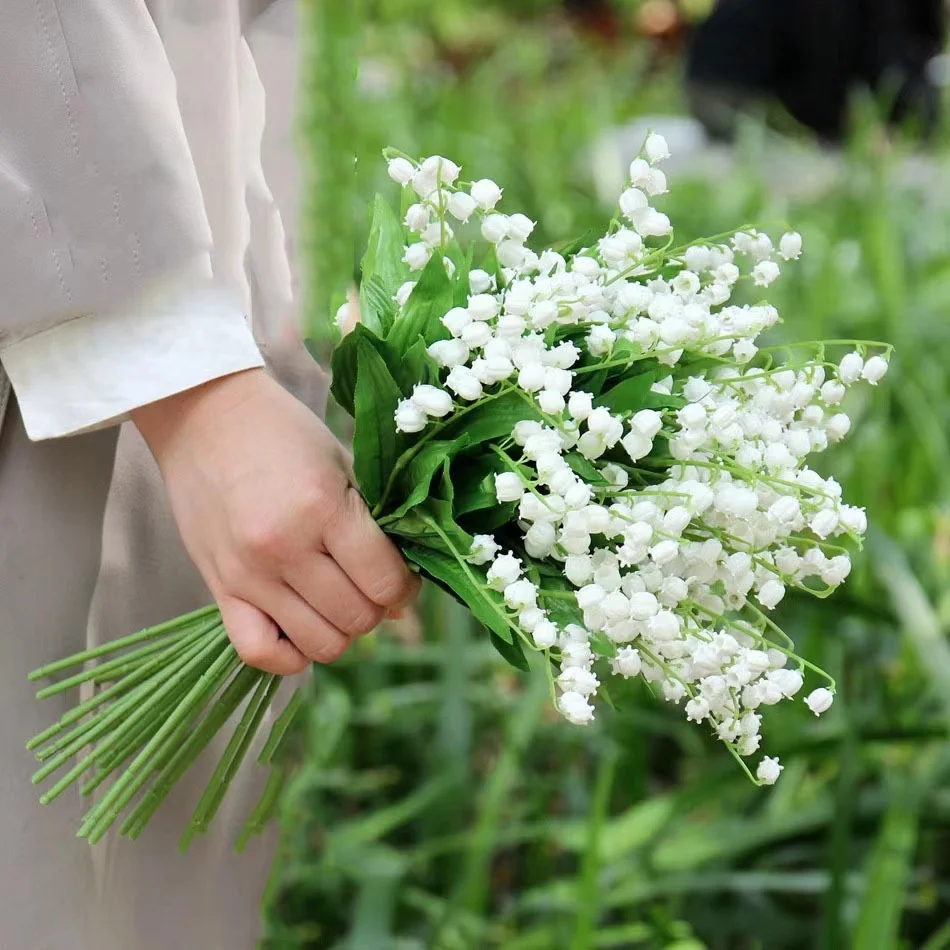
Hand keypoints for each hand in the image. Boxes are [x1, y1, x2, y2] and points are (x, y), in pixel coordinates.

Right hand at [132, 368, 419, 673]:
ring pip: (319, 644)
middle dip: (377, 607)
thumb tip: (399, 596)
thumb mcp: (343, 466)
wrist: (206, 414)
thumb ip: (374, 526)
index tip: (402, 577)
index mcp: (323, 508)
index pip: (385, 581)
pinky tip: (302, 627)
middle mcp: (284, 548)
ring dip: (342, 630)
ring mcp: (248, 575)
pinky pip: (259, 653)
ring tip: (339, 601)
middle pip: (356, 617)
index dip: (405, 587)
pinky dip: (290, 655)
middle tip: (371, 584)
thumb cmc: (284, 433)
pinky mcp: (219, 589)